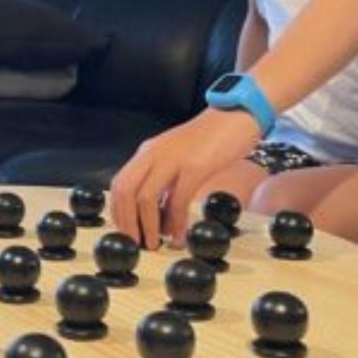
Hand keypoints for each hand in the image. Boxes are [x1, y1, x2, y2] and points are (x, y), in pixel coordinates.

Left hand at [109, 109, 260, 249]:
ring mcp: (173, 159)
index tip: (126, 231)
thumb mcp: (180, 157)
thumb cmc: (213, 138)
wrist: (238, 113)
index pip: (120, 183)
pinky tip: (180, 236)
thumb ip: (167, 181)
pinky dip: (177, 224)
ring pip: (145, 197)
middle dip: (126, 221)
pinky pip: (178, 201)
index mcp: (149, 152)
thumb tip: (161, 215)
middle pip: (125, 190)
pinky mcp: (195, 166)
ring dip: (148, 227)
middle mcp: (155, 153)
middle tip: (135, 242)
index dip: (118, 211)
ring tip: (155, 244)